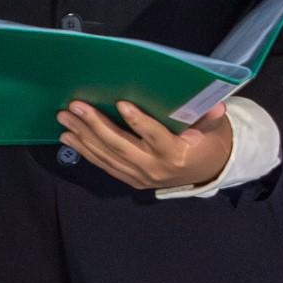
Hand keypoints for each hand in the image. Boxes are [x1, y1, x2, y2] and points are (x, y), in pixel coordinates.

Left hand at [56, 100, 233, 189]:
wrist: (207, 172)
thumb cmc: (208, 144)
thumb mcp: (214, 129)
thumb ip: (210, 118)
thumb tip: (216, 105)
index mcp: (175, 154)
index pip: (154, 135)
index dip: (137, 121)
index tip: (121, 103)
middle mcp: (153, 168)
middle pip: (120, 145)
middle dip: (95, 125)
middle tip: (76, 106)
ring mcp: (139, 176)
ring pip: (106, 155)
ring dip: (82, 136)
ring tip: (65, 118)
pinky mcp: (129, 179)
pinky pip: (103, 164)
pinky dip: (85, 151)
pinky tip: (69, 137)